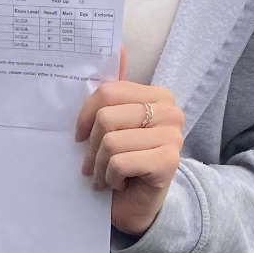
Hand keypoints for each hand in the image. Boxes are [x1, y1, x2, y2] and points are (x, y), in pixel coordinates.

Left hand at [74, 59, 184, 239]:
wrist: (137, 205)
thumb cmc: (123, 160)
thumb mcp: (113, 123)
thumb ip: (115, 89)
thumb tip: (118, 47)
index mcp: (158, 95)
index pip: (107, 91)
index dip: (84, 116)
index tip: (79, 135)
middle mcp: (171, 112)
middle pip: (106, 116)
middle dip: (91, 146)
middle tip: (92, 163)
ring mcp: (174, 136)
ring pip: (111, 140)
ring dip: (100, 165)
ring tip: (105, 175)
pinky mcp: (169, 162)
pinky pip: (120, 161)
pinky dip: (110, 177)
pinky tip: (119, 183)